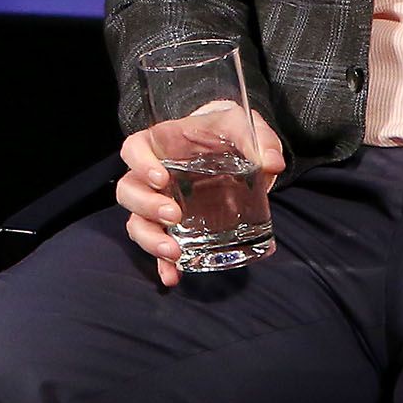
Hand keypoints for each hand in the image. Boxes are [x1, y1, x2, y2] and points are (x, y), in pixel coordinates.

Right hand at [116, 108, 283, 287]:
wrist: (228, 145)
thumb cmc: (226, 131)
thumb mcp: (243, 125)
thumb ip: (259, 139)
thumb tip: (272, 164)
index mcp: (161, 145)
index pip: (134, 149)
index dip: (140, 164)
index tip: (161, 179)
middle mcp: (152, 176)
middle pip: (129, 191)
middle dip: (147, 207)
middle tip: (175, 215)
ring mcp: (159, 203)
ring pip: (136, 221)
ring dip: (150, 239)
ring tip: (174, 252)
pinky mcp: (173, 227)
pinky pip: (158, 248)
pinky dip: (162, 264)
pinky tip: (173, 277)